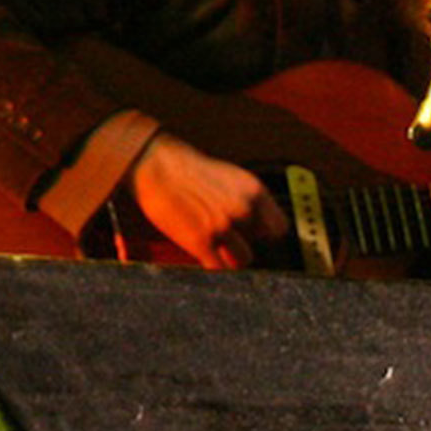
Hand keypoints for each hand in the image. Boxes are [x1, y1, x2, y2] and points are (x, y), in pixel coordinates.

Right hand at [129, 131, 285, 270]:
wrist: (152, 163)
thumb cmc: (184, 167)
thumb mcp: (227, 176)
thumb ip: (245, 199)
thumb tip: (254, 221)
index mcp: (253, 190)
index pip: (279, 228)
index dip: (264, 232)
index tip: (254, 235)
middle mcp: (242, 208)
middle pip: (260, 244)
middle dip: (244, 241)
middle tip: (227, 235)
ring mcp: (222, 226)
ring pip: (242, 260)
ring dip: (229, 256)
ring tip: (213, 244)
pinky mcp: (201, 241)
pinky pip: (219, 268)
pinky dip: (212, 264)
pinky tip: (202, 253)